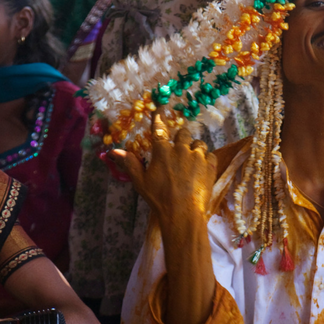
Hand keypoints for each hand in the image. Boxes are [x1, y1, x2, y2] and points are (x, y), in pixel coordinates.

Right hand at [112, 114, 216, 229]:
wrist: (183, 213)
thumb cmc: (159, 198)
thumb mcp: (141, 182)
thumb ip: (130, 164)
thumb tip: (113, 151)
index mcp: (162, 151)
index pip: (159, 129)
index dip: (159, 118)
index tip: (160, 109)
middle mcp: (181, 149)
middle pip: (183, 134)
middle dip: (180, 138)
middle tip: (178, 149)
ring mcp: (198, 157)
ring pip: (198, 144)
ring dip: (194, 149)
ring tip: (191, 160)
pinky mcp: (210, 166)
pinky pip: (210, 155)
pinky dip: (206, 159)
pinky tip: (201, 169)